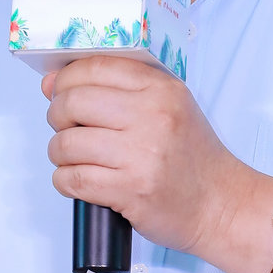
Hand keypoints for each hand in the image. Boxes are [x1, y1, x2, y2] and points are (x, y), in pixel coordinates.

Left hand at [41, 55, 257, 256]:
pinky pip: (73, 179)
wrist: (221, 205)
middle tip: (66, 129)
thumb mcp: (171, 107)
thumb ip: (119, 90)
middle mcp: (153, 116)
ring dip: (60, 153)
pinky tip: (79, 180)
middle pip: (73, 103)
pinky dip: (65, 181)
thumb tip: (52, 83)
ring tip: (74, 159)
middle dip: (57, 117)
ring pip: (67, 143)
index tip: (58, 92)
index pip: (95, 67)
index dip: (65, 79)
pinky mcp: (130, 190)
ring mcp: (141, 154)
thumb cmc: (192, 159)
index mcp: (161, 89)